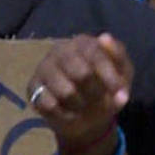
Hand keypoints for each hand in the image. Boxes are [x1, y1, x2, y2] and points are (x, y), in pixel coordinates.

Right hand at [28, 34, 132, 154]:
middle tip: (99, 98)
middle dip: (95, 92)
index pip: (95, 53)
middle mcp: (59, 50)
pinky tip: (68, 112)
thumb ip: (118, 56)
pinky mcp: (33, 88)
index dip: (109, 74)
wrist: (87, 116)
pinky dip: (65, 114)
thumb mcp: (122, 73)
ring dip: (80, 105)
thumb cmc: (106, 89)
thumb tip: (105, 38)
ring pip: (66, 92)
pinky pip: (50, 105)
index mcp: (82, 43)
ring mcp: (43, 68)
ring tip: (83, 105)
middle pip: (81, 73)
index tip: (120, 92)